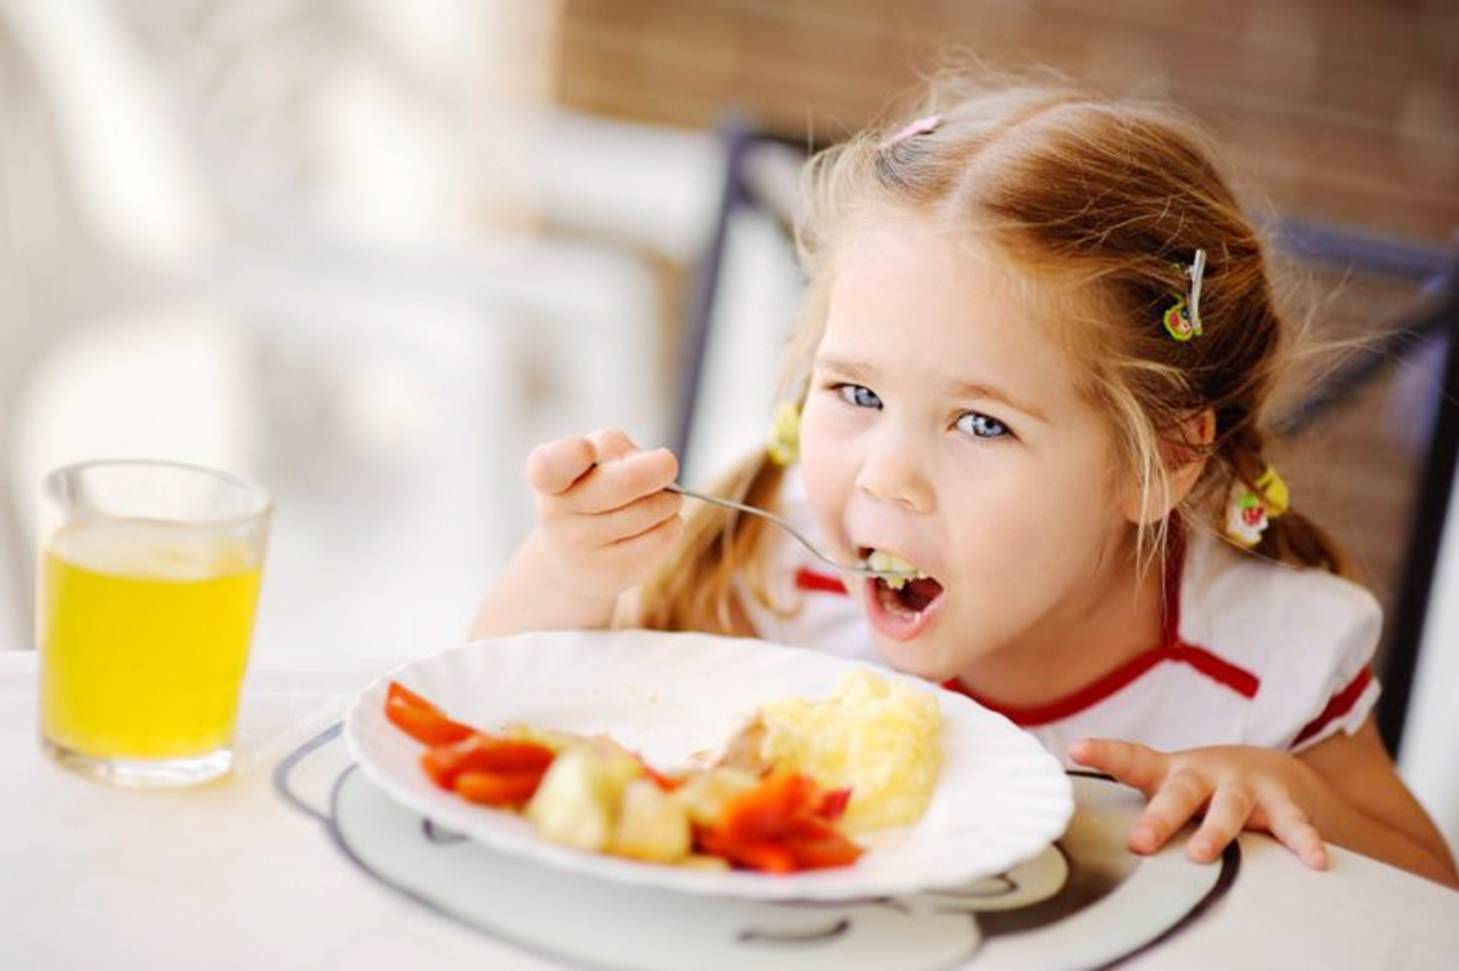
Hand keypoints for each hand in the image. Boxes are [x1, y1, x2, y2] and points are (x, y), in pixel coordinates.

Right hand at [526, 428, 683, 601]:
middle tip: (667, 464)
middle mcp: (558, 515)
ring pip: (653, 508)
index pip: (550, 465)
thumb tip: (656, 465)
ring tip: (660, 499)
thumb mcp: (587, 460)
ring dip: (669, 497)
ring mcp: (585, 548)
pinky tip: (657, 524)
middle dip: (658, 468)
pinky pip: (665, 535)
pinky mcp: (616, 572)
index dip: (573, 452)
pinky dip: (672, 522)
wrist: (571, 560)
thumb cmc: (586, 493)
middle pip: (624, 483)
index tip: (586, 449)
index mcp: (546, 477)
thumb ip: (612, 447)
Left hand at [1069, 738, 1329, 869]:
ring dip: (1216, 831)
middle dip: (1159, 818)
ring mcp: (1244, 786)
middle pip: (1179, 793)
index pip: (1132, 760)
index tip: (1075, 747)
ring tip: (1203, 856)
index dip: (1104, 754)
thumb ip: (1138, 808)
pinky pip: (1293, 824)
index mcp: (1171, 772)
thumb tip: (1084, 838)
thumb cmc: (1202, 789)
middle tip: (1139, 843)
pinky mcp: (1282, 801)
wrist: (1271, 769)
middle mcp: (1205, 774)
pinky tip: (1313, 861)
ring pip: (1229, 808)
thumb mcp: (1169, 789)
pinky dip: (1303, 842)